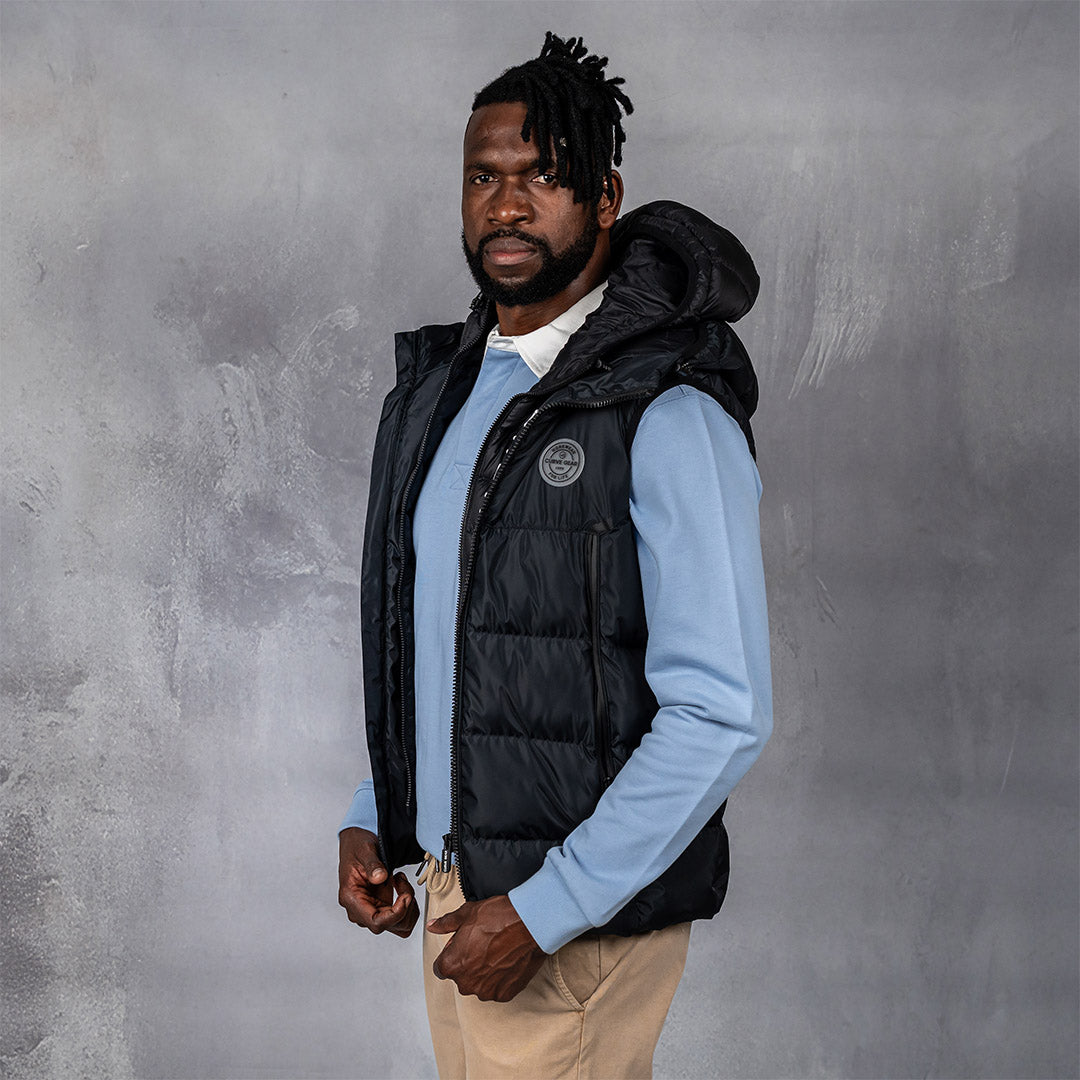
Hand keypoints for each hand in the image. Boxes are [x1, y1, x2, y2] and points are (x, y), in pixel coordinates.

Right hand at [338, 827, 417, 937]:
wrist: (356, 843)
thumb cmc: (357, 847)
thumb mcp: (365, 850)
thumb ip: (372, 865)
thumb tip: (380, 877)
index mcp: (351, 898)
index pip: (375, 922)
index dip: (395, 914)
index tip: (405, 896)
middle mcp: (360, 910)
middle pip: (389, 925)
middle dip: (405, 906)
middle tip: (402, 881)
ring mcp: (371, 910)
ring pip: (398, 925)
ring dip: (408, 906)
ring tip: (402, 882)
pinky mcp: (381, 906)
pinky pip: (400, 918)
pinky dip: (408, 905)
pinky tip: (402, 887)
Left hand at [427, 894, 545, 1001]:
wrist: (531, 925)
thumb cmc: (500, 918)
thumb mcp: (467, 913)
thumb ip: (446, 923)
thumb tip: (433, 926)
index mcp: (452, 965)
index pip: (441, 967)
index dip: (451, 953)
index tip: (462, 945)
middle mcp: (466, 983)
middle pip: (460, 976)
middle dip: (467, 963)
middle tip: (482, 944)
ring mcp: (486, 991)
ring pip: (479, 984)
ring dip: (484, 972)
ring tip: (497, 951)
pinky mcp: (504, 994)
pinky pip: (496, 988)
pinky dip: (500, 978)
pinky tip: (507, 960)